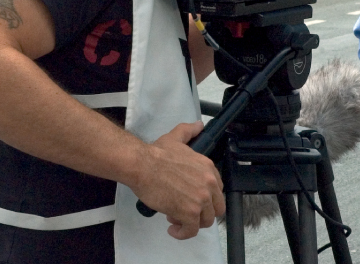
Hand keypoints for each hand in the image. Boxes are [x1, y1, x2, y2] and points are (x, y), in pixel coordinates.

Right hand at [135, 121, 224, 239]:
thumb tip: (199, 125)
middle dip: (202, 212)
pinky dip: (182, 233)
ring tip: (175, 218)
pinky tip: (172, 229)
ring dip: (191, 223)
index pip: (217, 190)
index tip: (191, 198)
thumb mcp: (176, 137)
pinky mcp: (190, 213)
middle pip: (216, 207)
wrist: (143, 165)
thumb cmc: (156, 153)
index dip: (205, 197)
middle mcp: (209, 183)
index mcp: (208, 167)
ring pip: (206, 221)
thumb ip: (189, 131)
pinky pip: (192, 230)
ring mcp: (201, 199)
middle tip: (185, 211)